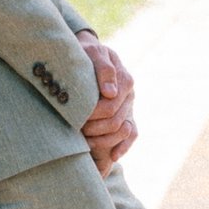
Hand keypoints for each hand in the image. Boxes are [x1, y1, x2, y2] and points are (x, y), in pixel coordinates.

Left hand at [77, 32, 137, 173]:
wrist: (88, 55)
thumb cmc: (87, 53)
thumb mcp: (92, 53)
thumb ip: (103, 68)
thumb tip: (110, 93)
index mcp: (124, 79)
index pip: (110, 105)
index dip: (93, 114)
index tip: (76, 117)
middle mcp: (129, 94)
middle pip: (115, 120)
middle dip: (95, 127)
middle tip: (77, 129)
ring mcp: (129, 106)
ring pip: (124, 130)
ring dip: (105, 140)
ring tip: (86, 142)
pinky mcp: (127, 115)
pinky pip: (132, 134)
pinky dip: (124, 146)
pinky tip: (114, 156)